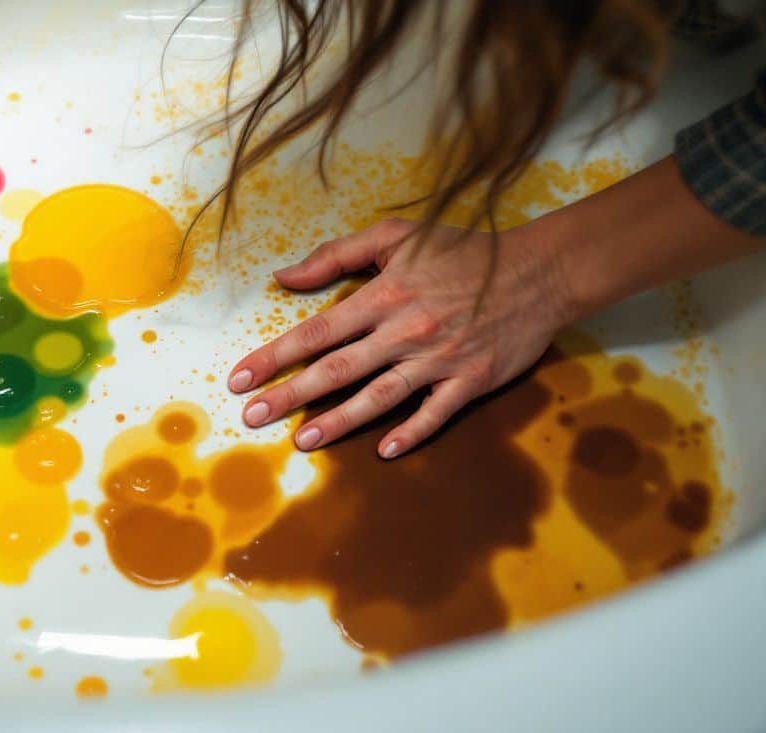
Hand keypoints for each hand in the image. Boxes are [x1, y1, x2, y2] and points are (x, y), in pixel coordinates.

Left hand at [227, 217, 575, 457]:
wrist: (538, 271)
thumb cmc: (462, 252)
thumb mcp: (397, 236)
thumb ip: (336, 254)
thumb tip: (284, 276)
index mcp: (382, 297)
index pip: (315, 333)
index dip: (273, 356)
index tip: (239, 379)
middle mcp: (404, 332)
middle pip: (336, 370)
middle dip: (290, 395)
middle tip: (252, 416)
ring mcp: (437, 360)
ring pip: (378, 397)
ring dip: (338, 422)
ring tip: (301, 440)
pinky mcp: (470, 381)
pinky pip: (435, 413)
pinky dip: (412, 433)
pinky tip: (385, 451)